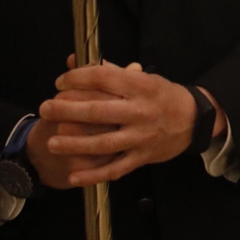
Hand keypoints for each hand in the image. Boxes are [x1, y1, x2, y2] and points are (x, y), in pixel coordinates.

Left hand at [41, 61, 197, 185]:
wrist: (194, 120)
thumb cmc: (162, 95)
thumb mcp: (143, 78)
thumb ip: (111, 73)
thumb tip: (76, 62)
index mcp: (139, 86)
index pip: (103, 78)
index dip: (78, 78)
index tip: (60, 82)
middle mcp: (140, 111)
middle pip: (98, 111)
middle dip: (67, 109)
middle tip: (45, 108)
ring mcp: (141, 137)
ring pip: (103, 143)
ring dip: (75, 144)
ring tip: (52, 142)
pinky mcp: (142, 157)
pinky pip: (115, 169)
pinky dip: (94, 175)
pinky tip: (74, 176)